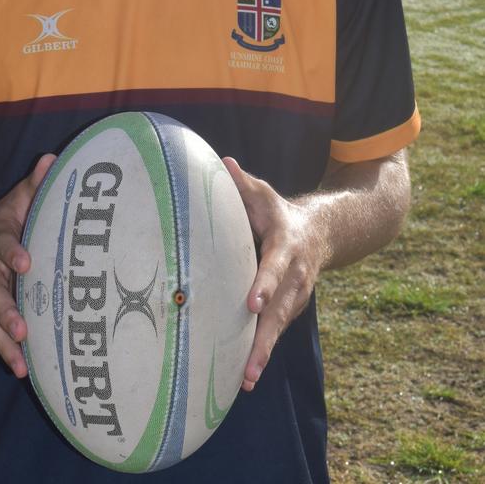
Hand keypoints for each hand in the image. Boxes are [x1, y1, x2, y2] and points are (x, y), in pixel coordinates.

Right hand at [0, 154, 55, 377]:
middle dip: (6, 309)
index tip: (26, 263)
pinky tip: (24, 371)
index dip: (13, 252)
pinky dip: (7, 352)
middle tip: (22, 328)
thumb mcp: (20, 196)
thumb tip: (51, 158)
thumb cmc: (10, 215)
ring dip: (5, 340)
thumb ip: (35, 182)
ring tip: (21, 361)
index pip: (3, 242)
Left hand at [223, 157, 322, 392]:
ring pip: (280, 328)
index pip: (275, 266)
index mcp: (286, 245)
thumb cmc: (279, 212)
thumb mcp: (264, 194)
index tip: (252, 302)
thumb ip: (243, 182)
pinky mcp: (291, 309)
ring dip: (264, 354)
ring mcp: (296, 296)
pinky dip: (263, 354)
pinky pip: (276, 332)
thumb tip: (222, 163)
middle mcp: (295, 275)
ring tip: (245, 381)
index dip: (265, 284)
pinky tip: (245, 378)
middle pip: (280, 310)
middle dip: (265, 338)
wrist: (321, 232)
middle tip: (249, 365)